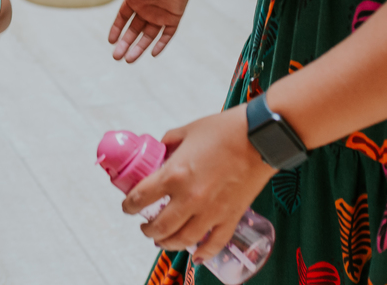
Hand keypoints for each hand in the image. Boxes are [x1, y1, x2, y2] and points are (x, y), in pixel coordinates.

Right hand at [98, 0, 195, 61]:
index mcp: (135, 0)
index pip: (123, 19)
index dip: (117, 30)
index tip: (110, 41)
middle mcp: (146, 9)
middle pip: (134, 31)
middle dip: (125, 44)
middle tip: (116, 57)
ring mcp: (160, 14)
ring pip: (148, 36)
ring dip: (139, 48)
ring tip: (129, 60)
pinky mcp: (173, 17)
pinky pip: (167, 34)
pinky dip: (161, 44)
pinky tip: (152, 54)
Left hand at [123, 106, 274, 262]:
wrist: (259, 138)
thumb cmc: (223, 130)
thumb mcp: (185, 131)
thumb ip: (168, 143)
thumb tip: (160, 151)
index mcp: (174, 175)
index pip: (140, 198)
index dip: (129, 205)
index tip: (127, 206)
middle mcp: (190, 198)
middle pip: (160, 226)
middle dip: (147, 229)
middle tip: (145, 226)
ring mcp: (211, 211)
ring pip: (183, 239)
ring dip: (168, 243)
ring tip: (162, 240)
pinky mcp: (231, 217)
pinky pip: (215, 243)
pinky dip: (203, 253)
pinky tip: (194, 256)